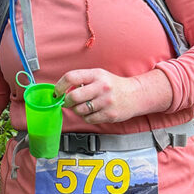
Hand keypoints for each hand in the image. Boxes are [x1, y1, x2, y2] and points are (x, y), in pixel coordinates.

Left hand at [56, 67, 170, 124]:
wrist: (135, 94)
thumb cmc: (113, 85)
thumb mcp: (98, 76)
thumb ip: (81, 80)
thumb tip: (62, 90)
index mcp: (96, 74)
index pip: (71, 77)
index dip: (59, 85)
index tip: (57, 91)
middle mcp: (102, 87)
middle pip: (73, 96)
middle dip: (67, 101)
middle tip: (68, 102)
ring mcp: (106, 102)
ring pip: (79, 110)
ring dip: (77, 110)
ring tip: (84, 106)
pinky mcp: (109, 114)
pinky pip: (88, 119)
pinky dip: (87, 117)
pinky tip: (93, 112)